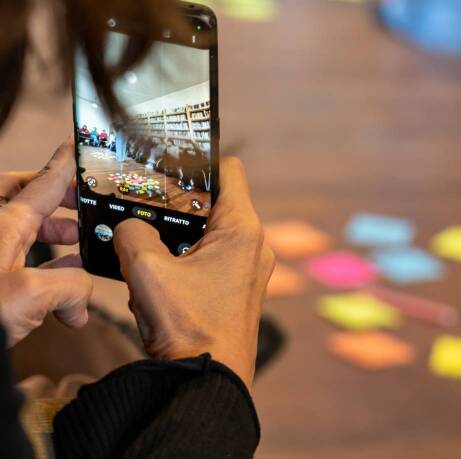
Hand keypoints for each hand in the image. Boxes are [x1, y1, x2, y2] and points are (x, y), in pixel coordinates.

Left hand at [0, 141, 92, 346]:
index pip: (45, 181)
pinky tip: (61, 291)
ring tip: (78, 253)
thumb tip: (81, 303)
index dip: (65, 162)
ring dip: (52, 240)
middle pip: (28, 200)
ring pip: (21, 231)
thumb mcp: (31, 297)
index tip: (76, 144)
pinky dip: (40, 269)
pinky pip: (15, 259)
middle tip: (82, 207)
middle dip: (59, 204)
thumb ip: (71, 289)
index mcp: (5, 220)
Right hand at [113, 158, 273, 389]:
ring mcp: (247, 271)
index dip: (199, 159)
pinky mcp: (236, 293)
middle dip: (178, 204)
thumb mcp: (147, 270)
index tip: (169, 158)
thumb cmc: (188, 324)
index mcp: (243, 229)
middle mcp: (254, 245)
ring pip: (207, 236)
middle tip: (143, 202)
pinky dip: (181, 264)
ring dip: (175, 240)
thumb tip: (127, 226)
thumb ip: (133, 234)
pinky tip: (154, 279)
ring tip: (144, 246)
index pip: (229, 170)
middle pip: (215, 203)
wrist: (207, 381)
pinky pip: (208, 264)